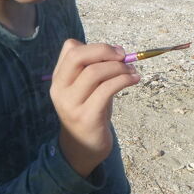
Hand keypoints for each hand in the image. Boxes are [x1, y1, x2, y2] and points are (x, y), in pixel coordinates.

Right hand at [50, 39, 138, 176]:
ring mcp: (71, 104)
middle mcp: (60, 89)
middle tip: (123, 56)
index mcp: (59, 78)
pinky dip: (124, 80)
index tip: (115, 52)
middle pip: (78, 56)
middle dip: (104, 51)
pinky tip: (134, 80)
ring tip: (132, 72)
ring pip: (94, 72)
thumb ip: (95, 69)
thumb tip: (118, 52)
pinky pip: (106, 90)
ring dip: (119, 68)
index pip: (70, 48)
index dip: (95, 46)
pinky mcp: (86, 116)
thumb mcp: (87, 88)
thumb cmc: (89, 112)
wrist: (83, 147)